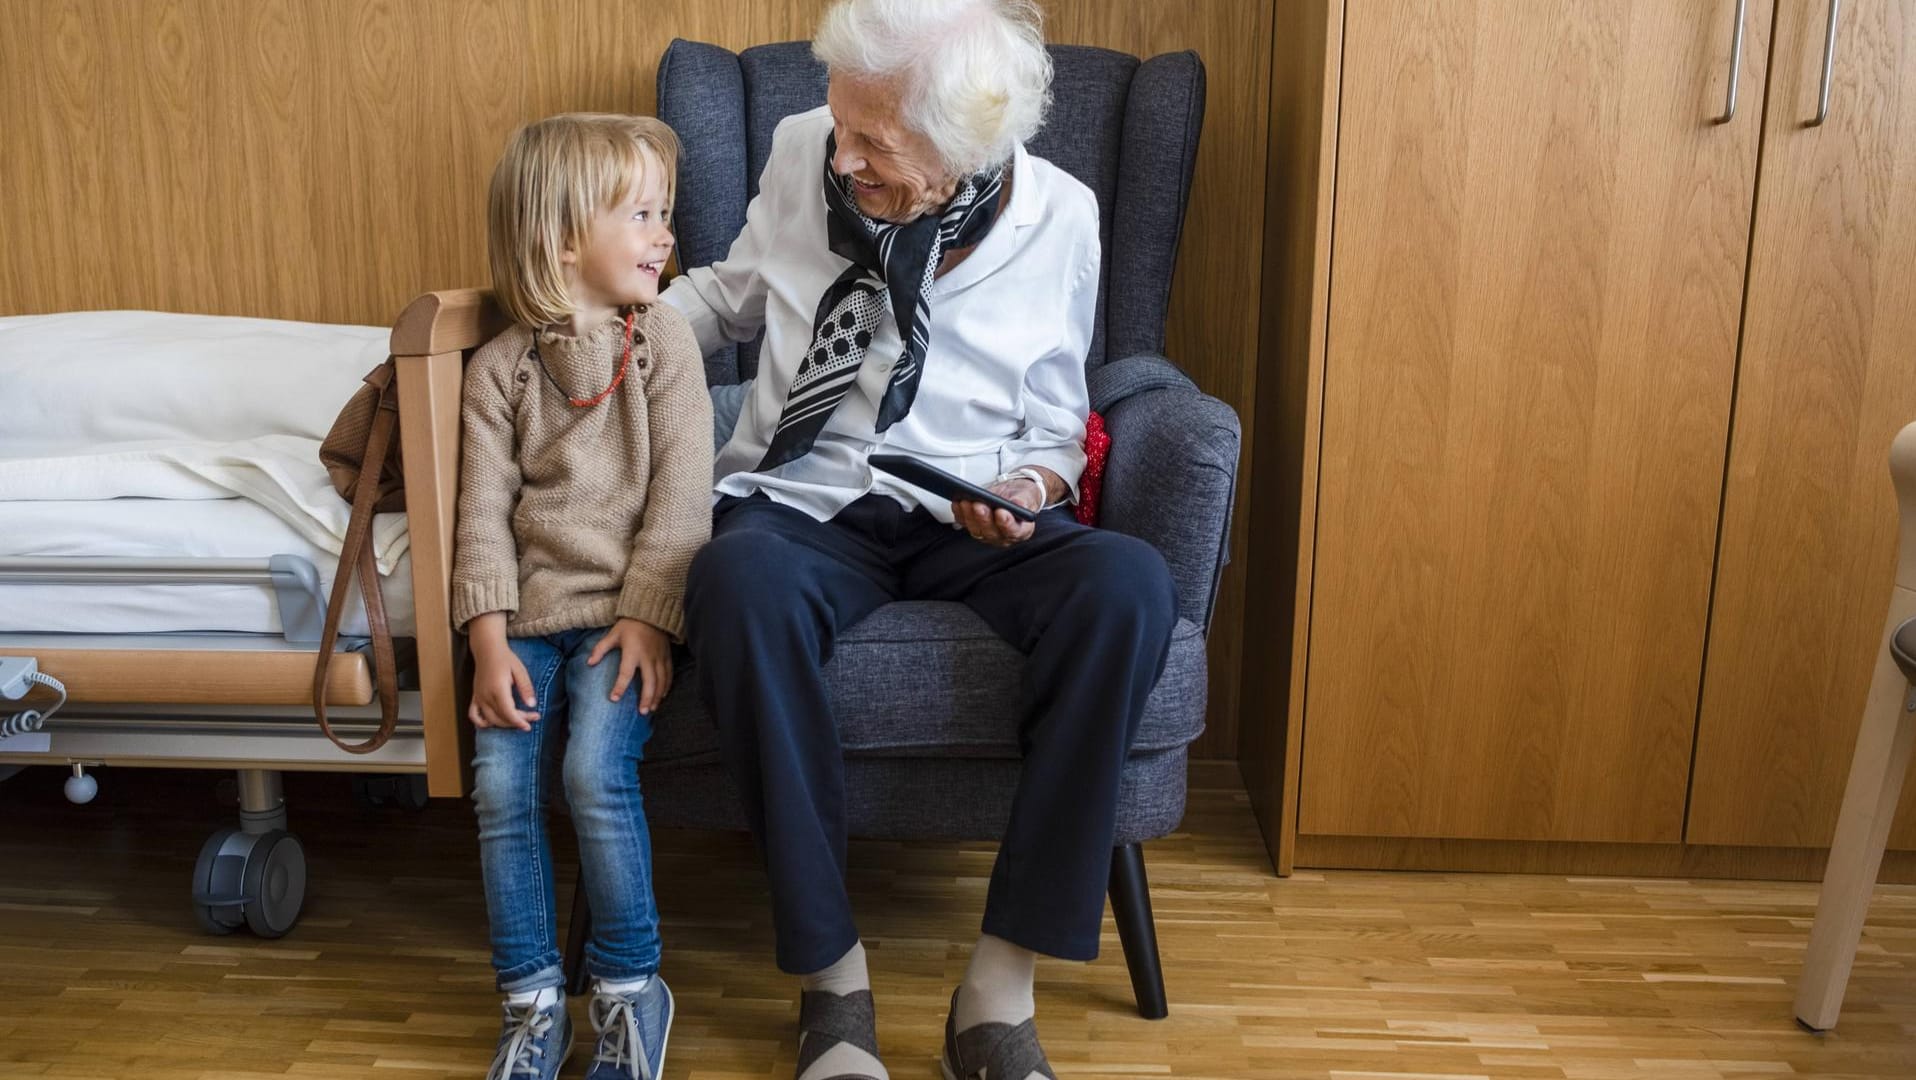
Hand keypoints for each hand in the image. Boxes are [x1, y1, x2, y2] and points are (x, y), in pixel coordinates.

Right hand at [468, 614, 538, 730]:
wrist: (487, 649)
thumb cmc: (505, 659)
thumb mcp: (520, 671)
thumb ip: (526, 688)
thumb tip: (532, 705)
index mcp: (498, 689)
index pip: (509, 713)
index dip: (520, 721)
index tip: (531, 724)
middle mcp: (485, 696)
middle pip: (501, 718)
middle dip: (517, 722)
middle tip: (531, 717)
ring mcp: (478, 697)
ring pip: (489, 720)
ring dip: (504, 724)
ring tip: (518, 720)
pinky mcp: (475, 697)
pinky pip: (473, 715)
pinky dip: (482, 723)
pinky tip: (494, 723)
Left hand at [587, 617, 673, 714]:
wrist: (651, 612)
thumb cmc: (630, 625)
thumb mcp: (613, 634)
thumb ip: (601, 649)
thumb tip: (589, 663)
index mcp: (633, 652)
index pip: (625, 673)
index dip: (619, 686)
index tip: (614, 698)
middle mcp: (648, 657)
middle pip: (649, 682)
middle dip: (646, 698)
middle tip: (642, 712)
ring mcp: (659, 657)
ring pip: (661, 681)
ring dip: (657, 696)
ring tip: (651, 709)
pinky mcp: (667, 656)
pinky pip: (669, 674)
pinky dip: (666, 686)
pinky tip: (662, 696)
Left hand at [952, 476, 1043, 547]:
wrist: (1013, 494)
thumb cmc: (1021, 497)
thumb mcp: (1028, 495)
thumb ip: (1024, 500)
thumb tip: (1018, 503)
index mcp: (1021, 530)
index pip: (1013, 531)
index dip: (1006, 523)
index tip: (1001, 512)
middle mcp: (1003, 536)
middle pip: (991, 532)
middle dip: (983, 518)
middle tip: (979, 505)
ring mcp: (987, 532)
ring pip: (976, 529)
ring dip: (969, 516)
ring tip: (966, 501)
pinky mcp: (974, 525)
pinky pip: (965, 523)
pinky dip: (960, 513)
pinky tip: (958, 502)